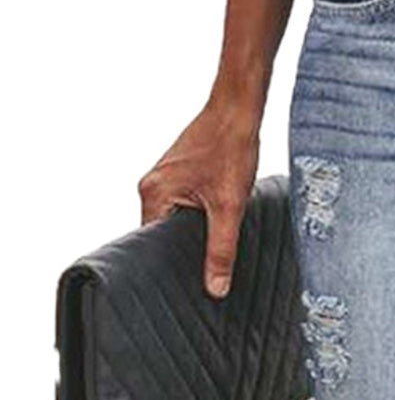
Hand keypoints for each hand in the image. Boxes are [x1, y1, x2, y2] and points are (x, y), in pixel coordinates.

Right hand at [138, 99, 260, 297]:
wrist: (238, 111)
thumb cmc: (231, 149)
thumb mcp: (230, 208)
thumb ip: (221, 250)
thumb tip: (215, 288)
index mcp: (154, 194)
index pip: (151, 245)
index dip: (171, 266)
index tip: (186, 286)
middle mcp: (151, 186)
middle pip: (162, 235)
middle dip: (183, 253)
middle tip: (204, 276)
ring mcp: (163, 179)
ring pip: (174, 222)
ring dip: (193, 235)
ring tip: (212, 251)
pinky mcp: (178, 175)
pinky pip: (182, 207)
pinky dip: (197, 219)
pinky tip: (215, 226)